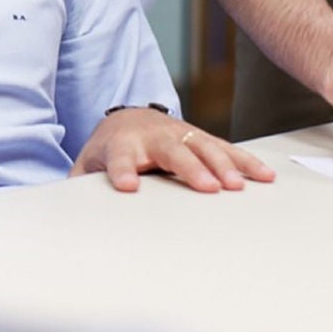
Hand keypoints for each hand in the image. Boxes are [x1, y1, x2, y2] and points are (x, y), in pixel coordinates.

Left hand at [71, 109, 275, 193]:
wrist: (129, 118)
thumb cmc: (110, 149)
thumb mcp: (89, 165)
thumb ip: (81, 187)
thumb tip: (69, 213)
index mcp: (122, 145)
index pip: (120, 159)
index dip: (123, 170)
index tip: (127, 186)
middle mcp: (153, 137)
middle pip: (172, 151)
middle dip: (189, 168)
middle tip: (206, 187)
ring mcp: (180, 134)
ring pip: (204, 146)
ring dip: (223, 165)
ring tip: (237, 186)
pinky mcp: (200, 137)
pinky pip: (226, 149)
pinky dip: (245, 162)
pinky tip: (263, 176)